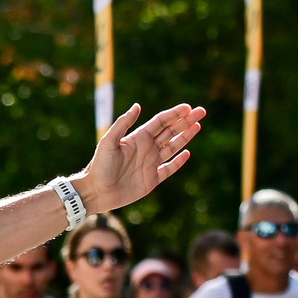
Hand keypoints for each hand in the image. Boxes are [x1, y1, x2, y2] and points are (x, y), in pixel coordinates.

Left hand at [72, 102, 207, 212]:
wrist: (96, 192)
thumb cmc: (99, 166)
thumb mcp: (109, 142)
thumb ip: (122, 124)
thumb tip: (137, 106)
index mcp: (138, 138)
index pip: (161, 122)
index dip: (175, 114)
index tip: (188, 107)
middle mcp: (146, 149)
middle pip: (170, 131)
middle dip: (186, 121)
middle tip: (201, 111)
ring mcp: (150, 164)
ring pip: (173, 147)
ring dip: (185, 137)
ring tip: (198, 126)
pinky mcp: (151, 180)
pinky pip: (169, 169)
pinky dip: (178, 162)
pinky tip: (187, 153)